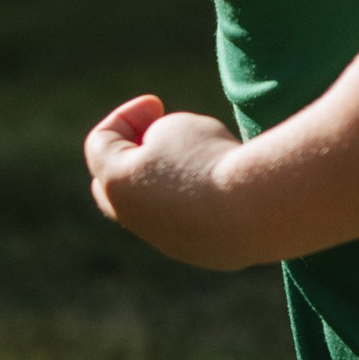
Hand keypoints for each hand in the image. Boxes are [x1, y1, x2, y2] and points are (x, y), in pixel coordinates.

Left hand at [83, 95, 256, 267]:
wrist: (257, 210)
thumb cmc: (211, 158)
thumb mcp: (178, 127)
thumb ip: (159, 138)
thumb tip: (164, 164)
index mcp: (117, 183)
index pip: (101, 142)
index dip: (126, 116)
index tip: (157, 105)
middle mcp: (133, 218)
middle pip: (112, 183)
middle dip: (130, 153)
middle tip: (159, 133)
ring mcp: (166, 241)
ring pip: (152, 206)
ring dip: (166, 180)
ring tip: (201, 160)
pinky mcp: (200, 254)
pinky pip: (189, 223)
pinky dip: (197, 202)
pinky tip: (226, 188)